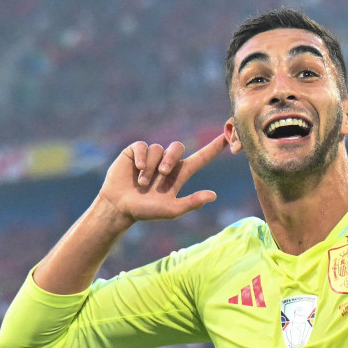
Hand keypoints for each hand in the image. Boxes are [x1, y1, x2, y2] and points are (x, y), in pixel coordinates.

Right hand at [97, 133, 227, 222]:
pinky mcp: (135, 151)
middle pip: (177, 147)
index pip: (200, 158)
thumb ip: (192, 203)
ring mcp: (151, 156)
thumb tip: (214, 195)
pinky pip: (143, 146)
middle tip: (162, 174)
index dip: (213, 148)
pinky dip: (141, 158)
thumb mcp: (171, 210)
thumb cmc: (145, 211)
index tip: (227, 136)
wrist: (119, 206)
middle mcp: (166, 162)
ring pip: (158, 149)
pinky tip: (136, 169)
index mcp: (179, 174)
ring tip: (142, 183)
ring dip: (151, 167)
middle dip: (170, 159)